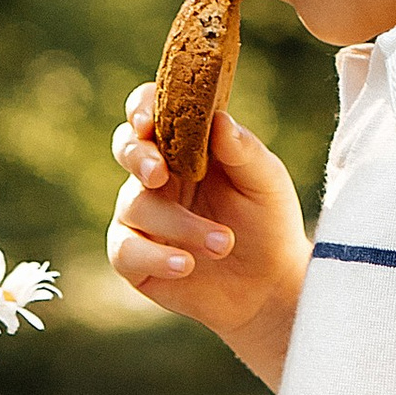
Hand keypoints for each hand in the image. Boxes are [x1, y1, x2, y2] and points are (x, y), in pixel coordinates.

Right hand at [108, 99, 308, 386]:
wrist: (268, 286)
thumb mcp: (265, 181)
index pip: (151, 112)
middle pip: (126, 149)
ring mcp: (140, 218)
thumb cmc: (267, 223)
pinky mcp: (134, 259)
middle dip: (137, 157)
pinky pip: (127, 251)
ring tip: (223, 244)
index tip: (147, 120)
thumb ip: (242, 149)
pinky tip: (186, 264)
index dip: (141, 108)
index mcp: (184, 145)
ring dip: (180, 225)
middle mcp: (156, 176)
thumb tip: (218, 118)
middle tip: (159, 174)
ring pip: (135, 205)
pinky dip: (156, 257)